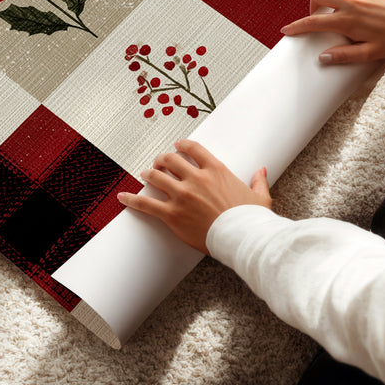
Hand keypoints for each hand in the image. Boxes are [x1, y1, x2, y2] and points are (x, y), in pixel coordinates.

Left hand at [118, 139, 270, 254]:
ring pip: (156, 177)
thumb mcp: (259, 197)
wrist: (243, 238)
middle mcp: (196, 178)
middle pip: (170, 160)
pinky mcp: (172, 214)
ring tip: (145, 174)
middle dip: (162, 159)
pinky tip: (122, 196)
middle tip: (158, 162)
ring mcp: (182, 196)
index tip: (176, 146)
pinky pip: (146, 204)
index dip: (182, 145)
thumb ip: (258, 181)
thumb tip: (261, 171)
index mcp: (216, 170)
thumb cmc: (251, 220)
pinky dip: (132, 199)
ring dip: (149, 174)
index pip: (193, 149)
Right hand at [281, 0, 384, 64]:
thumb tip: (322, 57)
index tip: (286, 30)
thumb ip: (345, 55)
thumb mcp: (370, 53)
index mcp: (348, 20)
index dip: (297, 27)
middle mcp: (351, 1)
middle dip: (312, 5)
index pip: (314, 22)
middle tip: (317, 15)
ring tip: (334, 3)